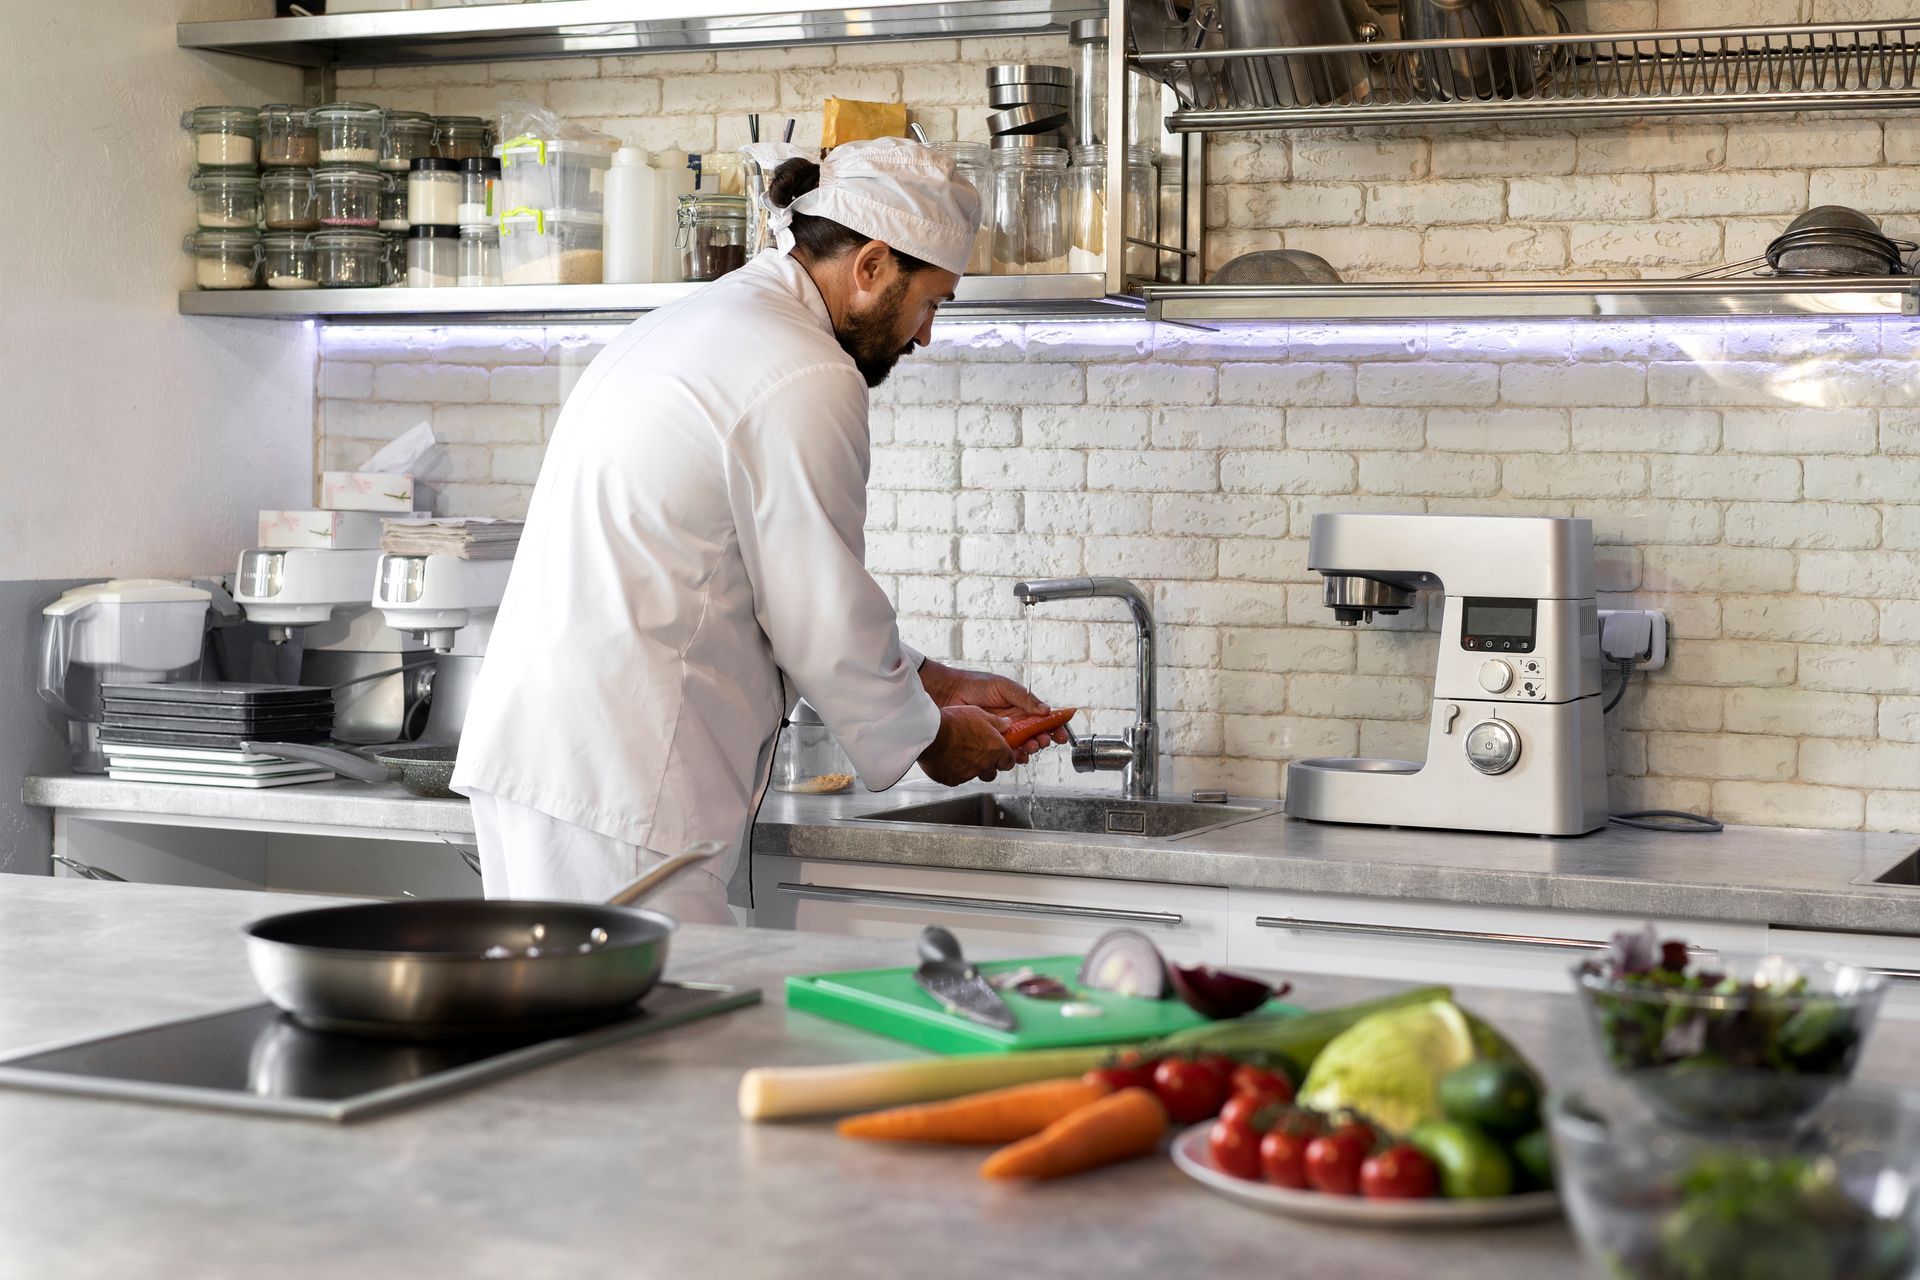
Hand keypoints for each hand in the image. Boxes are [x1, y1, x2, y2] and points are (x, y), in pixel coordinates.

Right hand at [917, 706, 1016, 785]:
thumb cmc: (954, 722)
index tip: (999, 753)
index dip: (1005, 758)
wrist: (930, 734)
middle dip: (988, 766)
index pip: (1009, 762)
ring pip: (974, 775)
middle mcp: (984, 765)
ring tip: (959, 754)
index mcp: (995, 749)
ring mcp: (968, 775)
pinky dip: (954, 771)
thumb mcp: (979, 714)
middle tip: (978, 753)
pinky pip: (956, 778)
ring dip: (970, 768)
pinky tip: (946, 759)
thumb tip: (1006, 725)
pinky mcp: (952, 780)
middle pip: (992, 772)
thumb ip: (996, 722)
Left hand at [918, 660, 1069, 761]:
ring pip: (1023, 747)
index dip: (1055, 727)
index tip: (1062, 734)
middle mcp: (1014, 722)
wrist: (949, 693)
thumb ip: (1025, 699)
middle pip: (1036, 736)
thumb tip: (1046, 709)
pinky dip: (1013, 756)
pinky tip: (1016, 756)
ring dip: (1030, 749)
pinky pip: (1005, 754)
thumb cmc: (975, 685)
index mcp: (1021, 707)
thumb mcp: (1004, 687)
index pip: (1043, 719)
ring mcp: (1002, 733)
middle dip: (1043, 740)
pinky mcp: (990, 743)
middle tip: (1043, 741)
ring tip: (1029, 748)